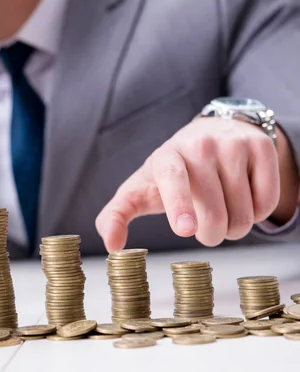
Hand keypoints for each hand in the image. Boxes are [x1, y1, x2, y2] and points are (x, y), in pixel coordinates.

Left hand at [95, 116, 286, 251]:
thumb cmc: (169, 173)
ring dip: (235, 227)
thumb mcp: (140, 189)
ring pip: (244, 213)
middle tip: (205, 228)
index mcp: (166, 157)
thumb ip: (117, 215)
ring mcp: (233, 144)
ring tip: (222, 211)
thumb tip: (112, 245)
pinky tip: (242, 198)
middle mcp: (199, 146)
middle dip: (211, 235)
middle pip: (215, 214)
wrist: (209, 134)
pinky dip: (257, 213)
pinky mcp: (261, 147)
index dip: (179, 205)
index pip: (173, 180)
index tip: (184, 229)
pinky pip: (267, 202)